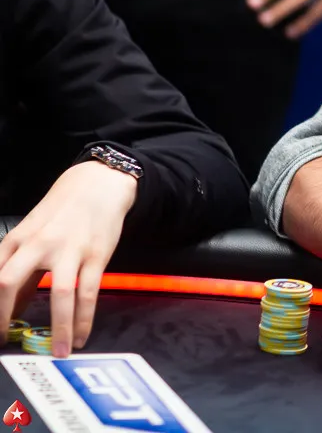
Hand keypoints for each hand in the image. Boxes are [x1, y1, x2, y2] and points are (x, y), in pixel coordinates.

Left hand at [0, 161, 137, 356]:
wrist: (98, 183)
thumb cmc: (62, 211)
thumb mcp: (32, 235)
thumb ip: (21, 271)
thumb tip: (11, 308)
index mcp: (17, 239)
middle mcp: (38, 244)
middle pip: (9, 283)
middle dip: (3, 318)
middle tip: (7, 342)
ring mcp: (69, 250)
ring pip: (59, 294)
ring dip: (59, 328)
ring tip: (60, 352)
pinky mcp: (96, 255)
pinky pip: (88, 292)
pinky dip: (84, 319)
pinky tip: (82, 335)